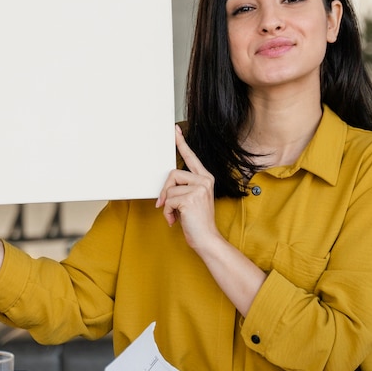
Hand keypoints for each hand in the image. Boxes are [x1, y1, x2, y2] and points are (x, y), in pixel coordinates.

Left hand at [156, 126, 220, 250]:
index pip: (191, 157)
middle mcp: (204, 180)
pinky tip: (175, 220)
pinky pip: (168, 200)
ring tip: (176, 215)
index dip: (182, 143)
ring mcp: (199, 188)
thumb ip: (181, 189)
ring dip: (167, 205)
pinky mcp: (191, 198)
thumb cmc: (197, 222)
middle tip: (165, 205)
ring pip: (169, 189)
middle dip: (165, 190)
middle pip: (173, 173)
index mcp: (205, 178)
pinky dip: (168, 213)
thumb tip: (165, 187)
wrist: (206, 239)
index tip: (175, 130)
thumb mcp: (190, 200)